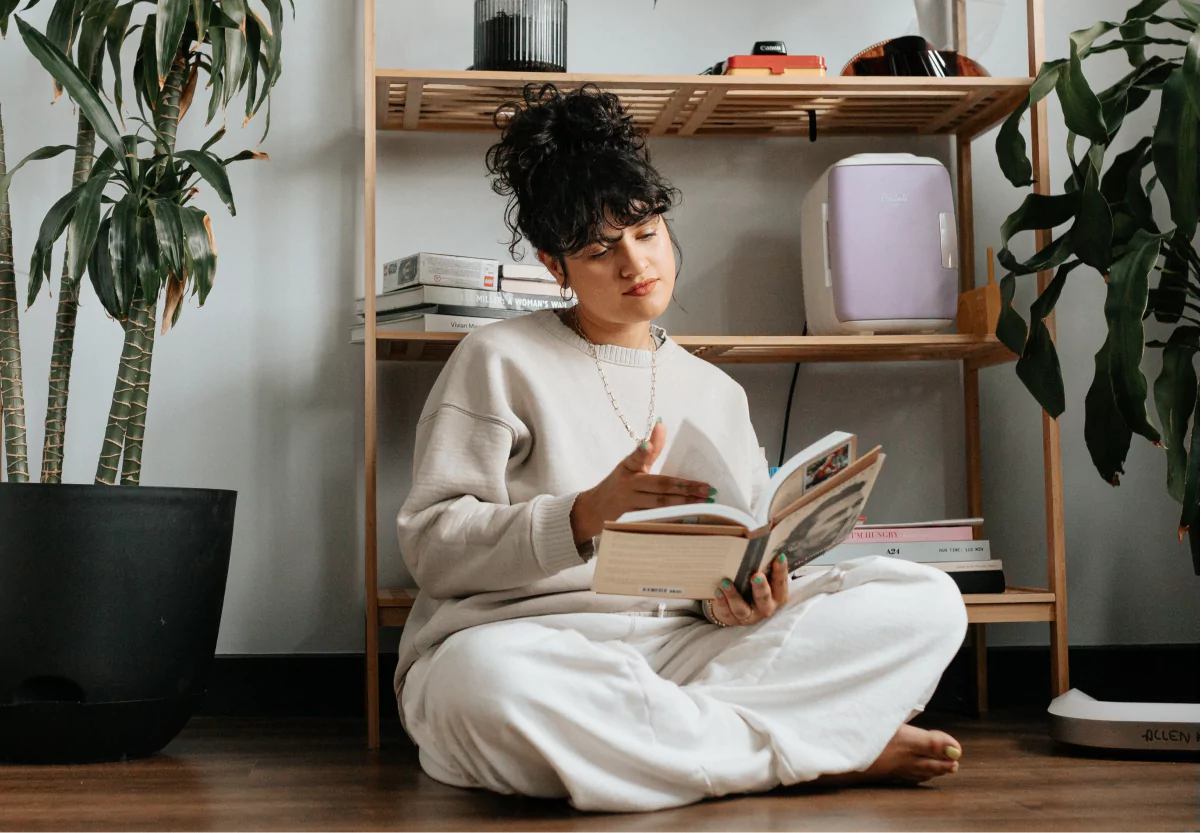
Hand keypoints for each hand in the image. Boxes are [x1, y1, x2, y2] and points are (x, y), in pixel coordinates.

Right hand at [570, 421, 714, 543]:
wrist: (592, 511)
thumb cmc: (618, 485)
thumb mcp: (630, 466)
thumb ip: (649, 450)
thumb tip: (661, 424)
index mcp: (628, 470)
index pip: (638, 458)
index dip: (643, 450)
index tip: (647, 445)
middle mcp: (627, 487)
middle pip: (660, 488)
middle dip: (686, 488)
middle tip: (708, 489)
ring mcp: (628, 507)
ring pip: (659, 507)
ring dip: (683, 506)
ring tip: (704, 504)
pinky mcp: (630, 523)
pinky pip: (655, 522)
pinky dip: (672, 521)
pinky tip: (690, 521)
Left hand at [709, 553, 789, 626]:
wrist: (737, 608)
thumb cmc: (753, 588)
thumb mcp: (762, 580)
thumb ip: (764, 567)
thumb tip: (762, 543)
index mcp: (777, 596)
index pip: (781, 583)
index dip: (781, 571)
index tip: (779, 557)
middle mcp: (765, 607)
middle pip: (764, 599)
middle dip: (760, 587)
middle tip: (756, 575)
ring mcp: (749, 616)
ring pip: (741, 608)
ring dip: (733, 595)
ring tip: (725, 582)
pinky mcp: (733, 619)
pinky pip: (727, 612)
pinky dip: (722, 601)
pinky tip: (718, 591)